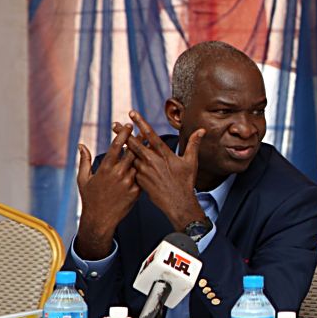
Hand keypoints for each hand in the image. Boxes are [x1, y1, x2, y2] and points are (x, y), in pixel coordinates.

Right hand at [74, 123, 139, 258]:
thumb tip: (81, 145)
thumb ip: (84, 161)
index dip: (124, 134)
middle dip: (139, 140)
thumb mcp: (83, 179)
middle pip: (133, 152)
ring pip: (140, 164)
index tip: (129, 126)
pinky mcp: (137, 191)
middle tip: (145, 131)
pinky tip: (152, 163)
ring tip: (150, 145)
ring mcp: (129, 182)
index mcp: (106, 168)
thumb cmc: (90, 198)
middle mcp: (119, 174)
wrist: (100, 219)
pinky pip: (142, 177)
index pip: (117, 146)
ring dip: (144, 154)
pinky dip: (145, 169)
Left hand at [124, 110, 205, 230]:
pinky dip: (127, 163)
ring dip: (124, 148)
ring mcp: (144, 171)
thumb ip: (193, 144)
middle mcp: (152, 161)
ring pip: (130, 156)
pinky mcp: (140, 180)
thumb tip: (202, 130)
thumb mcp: (191, 162)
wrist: (178, 203)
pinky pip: (132, 169)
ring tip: (116, 140)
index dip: (140, 123)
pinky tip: (121, 160)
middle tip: (114, 124)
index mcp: (164, 154)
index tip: (132, 113)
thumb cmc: (186, 182)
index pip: (150, 135)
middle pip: (134, 144)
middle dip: (123, 133)